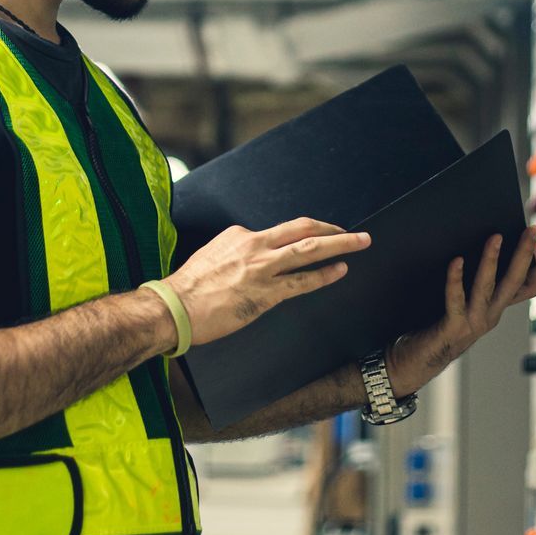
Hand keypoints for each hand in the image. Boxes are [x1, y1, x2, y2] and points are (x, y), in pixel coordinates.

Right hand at [166, 217, 370, 345]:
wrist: (175, 306)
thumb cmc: (188, 286)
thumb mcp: (212, 255)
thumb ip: (235, 253)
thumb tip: (248, 260)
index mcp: (239, 235)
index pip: (277, 232)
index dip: (297, 237)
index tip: (311, 241)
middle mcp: (254, 245)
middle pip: (302, 229)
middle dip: (332, 228)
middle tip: (353, 231)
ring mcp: (263, 268)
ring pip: (309, 249)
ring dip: (339, 243)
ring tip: (360, 242)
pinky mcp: (266, 293)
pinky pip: (303, 281)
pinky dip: (325, 274)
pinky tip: (340, 270)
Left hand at [388, 226, 535, 396]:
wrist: (418, 359)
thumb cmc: (438, 323)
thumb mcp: (465, 300)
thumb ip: (473, 279)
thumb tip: (483, 243)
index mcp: (496, 307)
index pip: (530, 286)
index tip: (535, 239)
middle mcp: (491, 315)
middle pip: (516, 282)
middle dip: (525, 253)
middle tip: (531, 229)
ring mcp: (474, 322)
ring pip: (489, 287)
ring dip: (492, 260)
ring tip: (495, 237)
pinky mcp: (453, 327)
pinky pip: (456, 299)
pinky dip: (456, 279)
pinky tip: (456, 261)